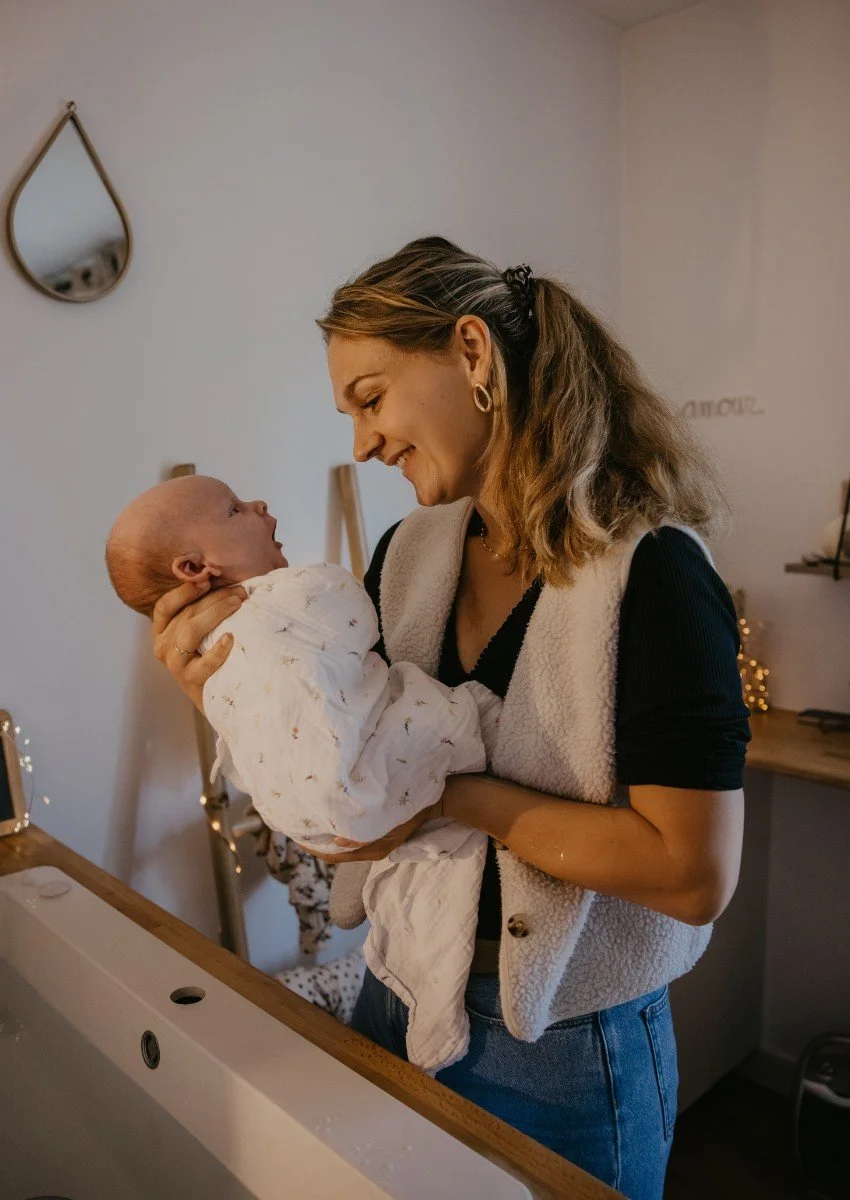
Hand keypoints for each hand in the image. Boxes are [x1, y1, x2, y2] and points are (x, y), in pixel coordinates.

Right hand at [152, 581, 245, 711]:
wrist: (213, 696)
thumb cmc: (208, 656)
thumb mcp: (199, 632)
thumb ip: (201, 609)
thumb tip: (222, 581)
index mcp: (161, 631)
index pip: (164, 606)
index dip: (184, 591)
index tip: (206, 581)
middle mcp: (163, 646)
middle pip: (186, 615)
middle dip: (215, 598)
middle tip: (240, 592)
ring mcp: (175, 664)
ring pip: (192, 631)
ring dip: (217, 613)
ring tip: (238, 604)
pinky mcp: (190, 681)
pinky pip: (204, 662)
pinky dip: (218, 649)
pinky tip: (231, 638)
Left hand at [297, 802, 441, 863]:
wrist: (434, 802)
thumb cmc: (412, 810)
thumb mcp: (390, 822)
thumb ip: (363, 836)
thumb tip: (336, 841)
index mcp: (373, 851)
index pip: (335, 857)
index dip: (314, 850)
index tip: (297, 840)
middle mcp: (371, 851)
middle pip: (336, 854)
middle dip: (316, 845)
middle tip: (297, 831)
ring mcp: (375, 844)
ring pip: (342, 847)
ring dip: (325, 839)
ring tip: (309, 826)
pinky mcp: (377, 835)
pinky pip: (350, 839)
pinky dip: (336, 833)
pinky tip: (329, 822)